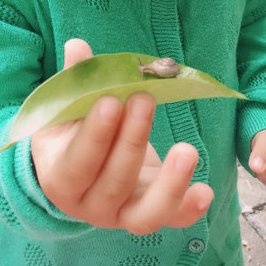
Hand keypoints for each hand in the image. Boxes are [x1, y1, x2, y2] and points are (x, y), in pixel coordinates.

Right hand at [31, 39, 213, 233]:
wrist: (77, 170)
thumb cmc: (71, 133)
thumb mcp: (65, 110)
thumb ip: (73, 81)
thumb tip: (76, 46)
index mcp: (60, 178)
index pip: (78, 162)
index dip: (95, 134)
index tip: (111, 101)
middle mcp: (89, 204)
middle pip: (114, 182)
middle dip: (132, 141)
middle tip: (146, 99)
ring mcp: (120, 215)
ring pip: (145, 214)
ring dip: (169, 183)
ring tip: (187, 150)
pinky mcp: (148, 214)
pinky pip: (171, 219)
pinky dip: (189, 209)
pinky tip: (206, 191)